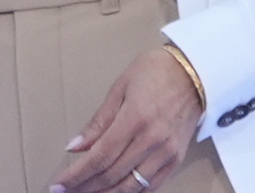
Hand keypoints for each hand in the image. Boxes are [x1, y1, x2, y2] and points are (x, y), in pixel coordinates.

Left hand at [54, 45, 205, 192]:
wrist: (194, 73)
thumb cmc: (155, 73)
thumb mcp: (119, 88)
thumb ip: (98, 122)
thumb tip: (75, 146)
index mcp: (135, 118)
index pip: (100, 156)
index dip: (77, 174)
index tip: (59, 183)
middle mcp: (152, 140)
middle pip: (113, 174)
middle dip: (86, 186)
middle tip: (66, 191)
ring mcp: (167, 153)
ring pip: (132, 186)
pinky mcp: (176, 159)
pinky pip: (152, 186)